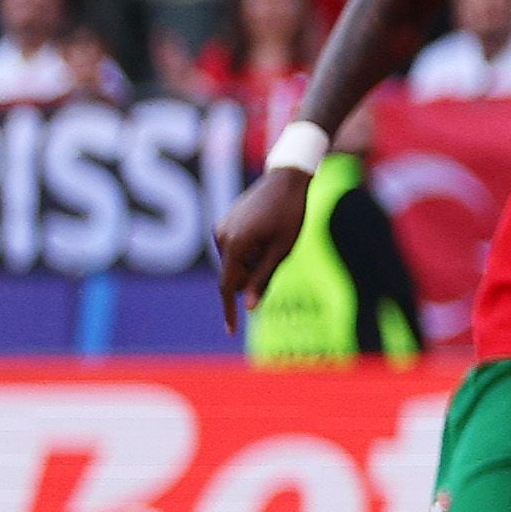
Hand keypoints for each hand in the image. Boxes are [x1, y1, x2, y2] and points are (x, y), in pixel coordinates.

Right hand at [211, 163, 308, 331]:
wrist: (285, 180)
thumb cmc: (290, 215)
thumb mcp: (283, 250)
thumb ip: (263, 278)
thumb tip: (249, 308)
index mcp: (235, 245)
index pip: (228, 287)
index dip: (230, 311)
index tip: (231, 331)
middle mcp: (221, 237)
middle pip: (234, 275)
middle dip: (253, 276)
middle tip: (277, 253)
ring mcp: (220, 229)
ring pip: (235, 263)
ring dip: (253, 262)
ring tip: (274, 239)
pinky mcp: (223, 224)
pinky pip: (235, 250)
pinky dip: (249, 252)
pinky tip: (266, 233)